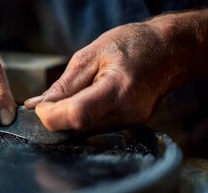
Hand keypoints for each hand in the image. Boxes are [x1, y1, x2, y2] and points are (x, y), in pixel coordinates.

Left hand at [25, 20, 190, 132]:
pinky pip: (96, 129)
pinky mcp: (130, 126)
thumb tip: (38, 105)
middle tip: (47, 103)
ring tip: (67, 99)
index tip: (39, 107)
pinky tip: (80, 104)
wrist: (169, 52)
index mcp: (118, 88)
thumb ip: (64, 84)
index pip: (77, 114)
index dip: (51, 115)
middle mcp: (127, 112)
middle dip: (55, 119)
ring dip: (67, 120)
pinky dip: (81, 120)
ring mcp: (131, 123)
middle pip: (78, 128)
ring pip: (85, 132)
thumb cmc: (133, 45)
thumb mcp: (91, 54)